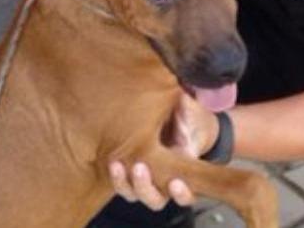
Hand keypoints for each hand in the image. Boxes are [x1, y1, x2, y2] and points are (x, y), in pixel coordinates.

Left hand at [108, 93, 221, 209]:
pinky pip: (121, 181)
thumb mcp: (193, 117)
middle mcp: (164, 183)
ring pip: (133, 193)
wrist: (176, 119)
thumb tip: (183, 103)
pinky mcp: (129, 171)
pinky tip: (110, 161)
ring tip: (117, 165)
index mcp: (186, 175)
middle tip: (139, 168)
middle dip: (145, 187)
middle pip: (155, 199)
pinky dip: (114, 174)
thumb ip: (189, 116)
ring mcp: (146, 179)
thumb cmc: (190, 121)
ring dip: (123, 182)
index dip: (181, 194)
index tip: (175, 183)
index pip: (186, 195)